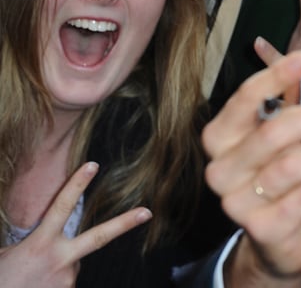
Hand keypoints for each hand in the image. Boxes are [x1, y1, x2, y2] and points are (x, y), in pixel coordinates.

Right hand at [0, 162, 151, 287]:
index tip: (92, 165)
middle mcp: (59, 259)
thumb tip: (39, 243)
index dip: (77, 184)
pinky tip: (38, 287)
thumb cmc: (0, 280)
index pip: (62, 207)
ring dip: (57, 267)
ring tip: (33, 280)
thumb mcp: (5, 256)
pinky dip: (54, 282)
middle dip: (125, 223)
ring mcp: (67, 278)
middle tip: (146, 212)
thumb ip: (27, 244)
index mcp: (40, 243)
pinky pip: (66, 281)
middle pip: (99, 236)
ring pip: (72, 263)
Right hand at [202, 52, 300, 283]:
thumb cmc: (281, 172)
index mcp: (221, 136)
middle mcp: (221, 168)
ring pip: (290, 168)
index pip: (244, 99)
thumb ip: (292, 99)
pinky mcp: (261, 228)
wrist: (277, 236)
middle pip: (270, 134)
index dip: (275, 76)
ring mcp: (236, 201)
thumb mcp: (283, 134)